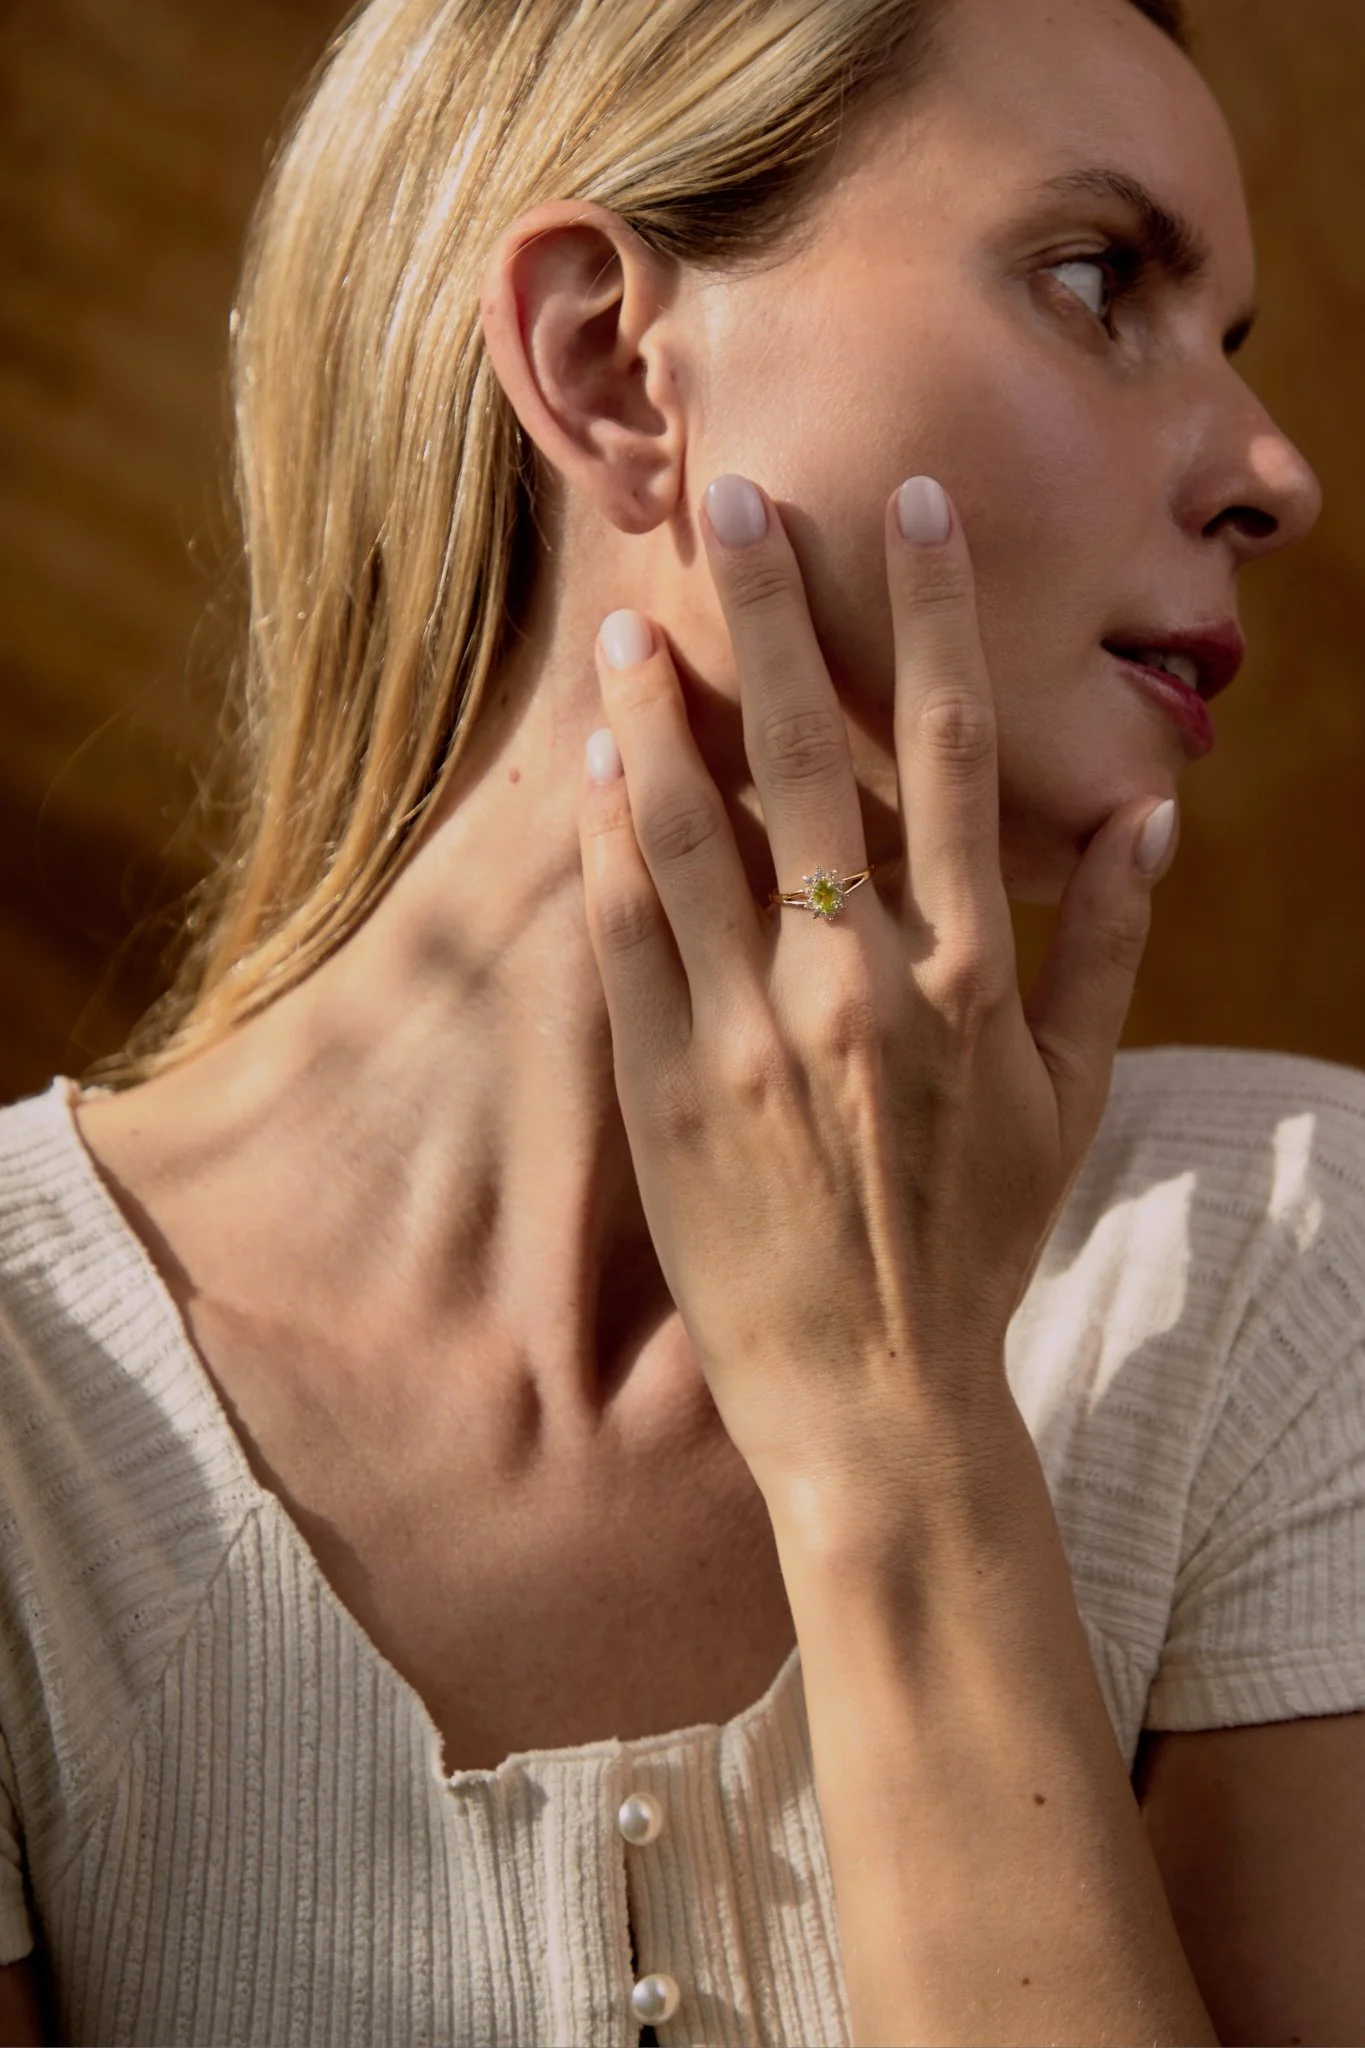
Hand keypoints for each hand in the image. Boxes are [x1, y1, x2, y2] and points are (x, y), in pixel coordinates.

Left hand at [577, 474, 1176, 1521]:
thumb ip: (1110, 949)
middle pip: (816, 753)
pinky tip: (596, 761)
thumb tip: (1157, 809)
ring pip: (701, 828)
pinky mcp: (670, 1087)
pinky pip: (632, 936)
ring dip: (666, 705)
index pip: (956, 751)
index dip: (931, 615)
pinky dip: (611, 839)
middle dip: (777, 609)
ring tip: (636, 612)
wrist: (876, 1398)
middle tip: (732, 497)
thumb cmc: (977, 1244)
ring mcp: (757, 1034)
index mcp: (973, 974)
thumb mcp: (1073, 1103)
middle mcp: (865, 984)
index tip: (908, 509)